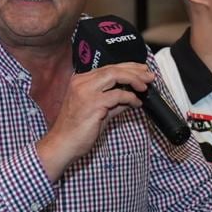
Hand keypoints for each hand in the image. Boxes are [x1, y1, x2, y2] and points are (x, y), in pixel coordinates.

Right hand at [35, 63, 151, 180]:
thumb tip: (131, 95)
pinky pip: (117, 95)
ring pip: (115, 76)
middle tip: (149, 76)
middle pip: (113, 68)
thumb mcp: (98, 111)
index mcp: (80, 81)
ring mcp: (86, 92)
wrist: (63, 144)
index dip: (128, 67)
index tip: (142, 70)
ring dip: (134, 79)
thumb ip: (114, 101)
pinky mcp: (93, 104)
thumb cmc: (76, 130)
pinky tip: (136, 103)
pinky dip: (130, 98)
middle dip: (134, 71)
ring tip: (145, 86)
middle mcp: (82, 82)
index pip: (108, 68)